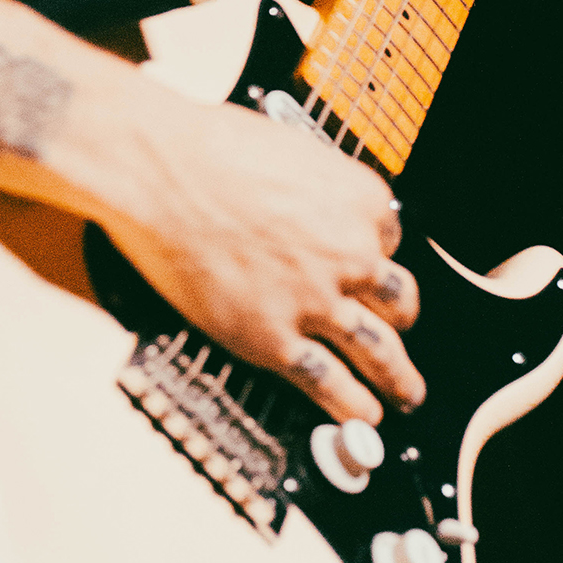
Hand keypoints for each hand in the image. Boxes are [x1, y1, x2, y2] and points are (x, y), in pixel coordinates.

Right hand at [105, 97, 422, 423]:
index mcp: (359, 199)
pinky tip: (362, 416)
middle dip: (400, 316)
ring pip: (378, 350)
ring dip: (397, 377)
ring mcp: (315, 300)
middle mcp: (350, 252)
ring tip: (404, 392)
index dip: (373, 250)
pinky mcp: (273, 338)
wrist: (158, 172)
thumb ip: (314, 185)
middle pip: (398, 297)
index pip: (389, 237)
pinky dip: (351, 405)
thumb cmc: (207, 147)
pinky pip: (327, 382)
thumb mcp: (288, 146)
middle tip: (402, 328)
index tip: (365, 260)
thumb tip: (312, 201)